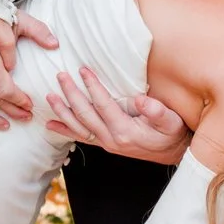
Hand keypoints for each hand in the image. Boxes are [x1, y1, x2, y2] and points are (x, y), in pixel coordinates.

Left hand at [44, 67, 190, 162]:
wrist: (172, 153)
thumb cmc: (172, 133)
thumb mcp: (172, 121)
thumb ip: (158, 112)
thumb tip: (142, 100)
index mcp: (126, 131)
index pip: (104, 105)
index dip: (92, 86)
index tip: (83, 69)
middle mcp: (111, 139)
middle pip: (85, 114)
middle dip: (71, 94)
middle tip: (61, 75)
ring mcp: (106, 143)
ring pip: (78, 126)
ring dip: (63, 111)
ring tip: (50, 96)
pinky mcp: (105, 144)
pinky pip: (81, 137)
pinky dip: (65, 130)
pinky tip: (50, 125)